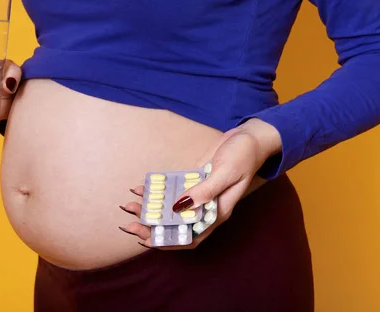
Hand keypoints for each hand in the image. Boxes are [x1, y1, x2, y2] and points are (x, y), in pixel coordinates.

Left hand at [120, 118, 281, 248]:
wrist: (249, 137)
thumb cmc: (244, 157)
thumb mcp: (226, 173)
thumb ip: (205, 191)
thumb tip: (181, 207)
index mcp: (217, 212)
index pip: (191, 237)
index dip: (170, 242)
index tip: (147, 241)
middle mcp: (206, 207)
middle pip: (176, 224)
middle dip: (153, 227)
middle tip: (129, 224)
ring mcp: (198, 193)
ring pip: (170, 207)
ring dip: (151, 209)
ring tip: (129, 205)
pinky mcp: (193, 179)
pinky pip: (171, 189)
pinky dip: (156, 190)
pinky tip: (141, 188)